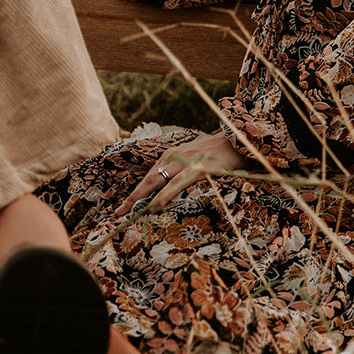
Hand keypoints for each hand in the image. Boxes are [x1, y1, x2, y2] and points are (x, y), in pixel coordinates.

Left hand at [114, 131, 249, 218]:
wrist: (237, 140)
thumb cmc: (216, 153)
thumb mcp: (193, 159)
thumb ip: (180, 171)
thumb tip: (167, 189)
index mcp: (172, 155)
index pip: (149, 177)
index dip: (135, 193)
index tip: (122, 208)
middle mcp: (174, 157)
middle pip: (148, 180)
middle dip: (132, 198)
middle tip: (117, 213)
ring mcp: (185, 162)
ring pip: (158, 181)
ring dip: (142, 198)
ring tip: (129, 212)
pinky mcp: (197, 168)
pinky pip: (177, 183)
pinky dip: (165, 194)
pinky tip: (156, 204)